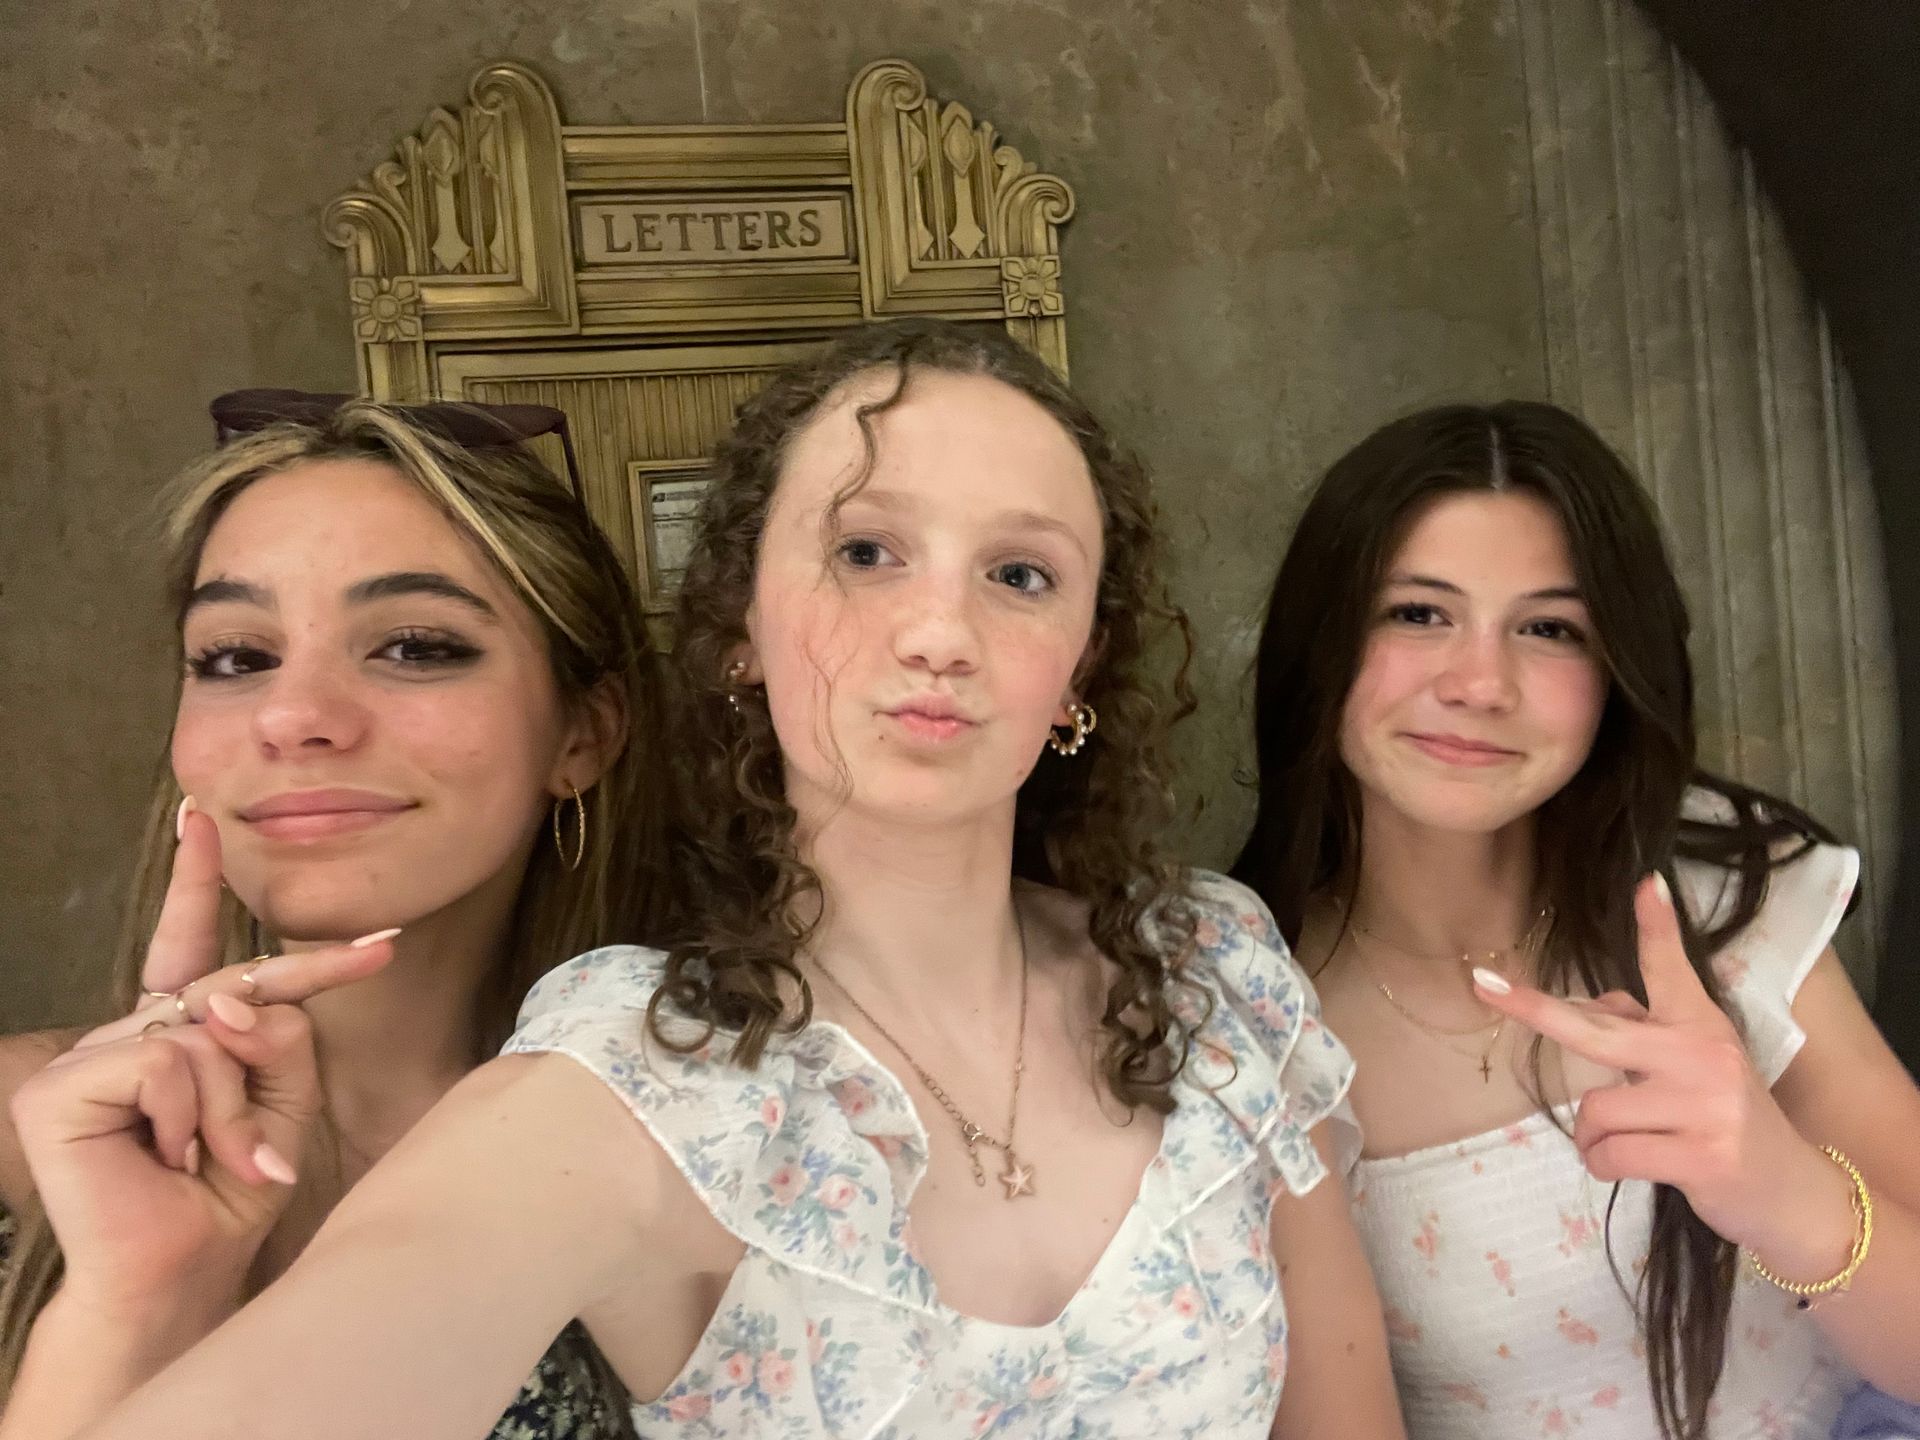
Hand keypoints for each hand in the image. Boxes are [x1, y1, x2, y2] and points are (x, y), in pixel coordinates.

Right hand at [7, 804, 397, 1320]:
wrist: (185, 1268)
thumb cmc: (232, 1188)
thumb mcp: (284, 1101)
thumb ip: (277, 1039)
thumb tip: (230, 999)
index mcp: (176, 1034)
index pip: (189, 946)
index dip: (196, 883)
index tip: (201, 817)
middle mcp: (130, 1034)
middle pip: (230, 980)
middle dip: (313, 971)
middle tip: (388, 949)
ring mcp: (89, 1058)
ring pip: (204, 1030)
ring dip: (233, 1102)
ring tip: (209, 1156)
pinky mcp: (59, 1092)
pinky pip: (163, 1061)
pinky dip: (188, 1112)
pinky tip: (166, 1156)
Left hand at [1472, 874, 1827, 1251]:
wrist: (1790, 1191)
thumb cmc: (1724, 1117)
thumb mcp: (1694, 1065)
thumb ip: (1642, 1032)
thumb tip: (1592, 1003)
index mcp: (1699, 1026)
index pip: (1672, 970)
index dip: (1657, 927)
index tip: (1646, 882)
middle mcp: (1704, 1057)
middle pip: (1599, 1033)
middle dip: (1537, 1010)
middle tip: (1484, 986)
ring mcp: (1705, 1108)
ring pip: (1595, 1111)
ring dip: (1592, 1136)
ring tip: (1628, 1143)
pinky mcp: (1702, 1158)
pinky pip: (1610, 1156)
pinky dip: (1603, 1165)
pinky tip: (1631, 1166)